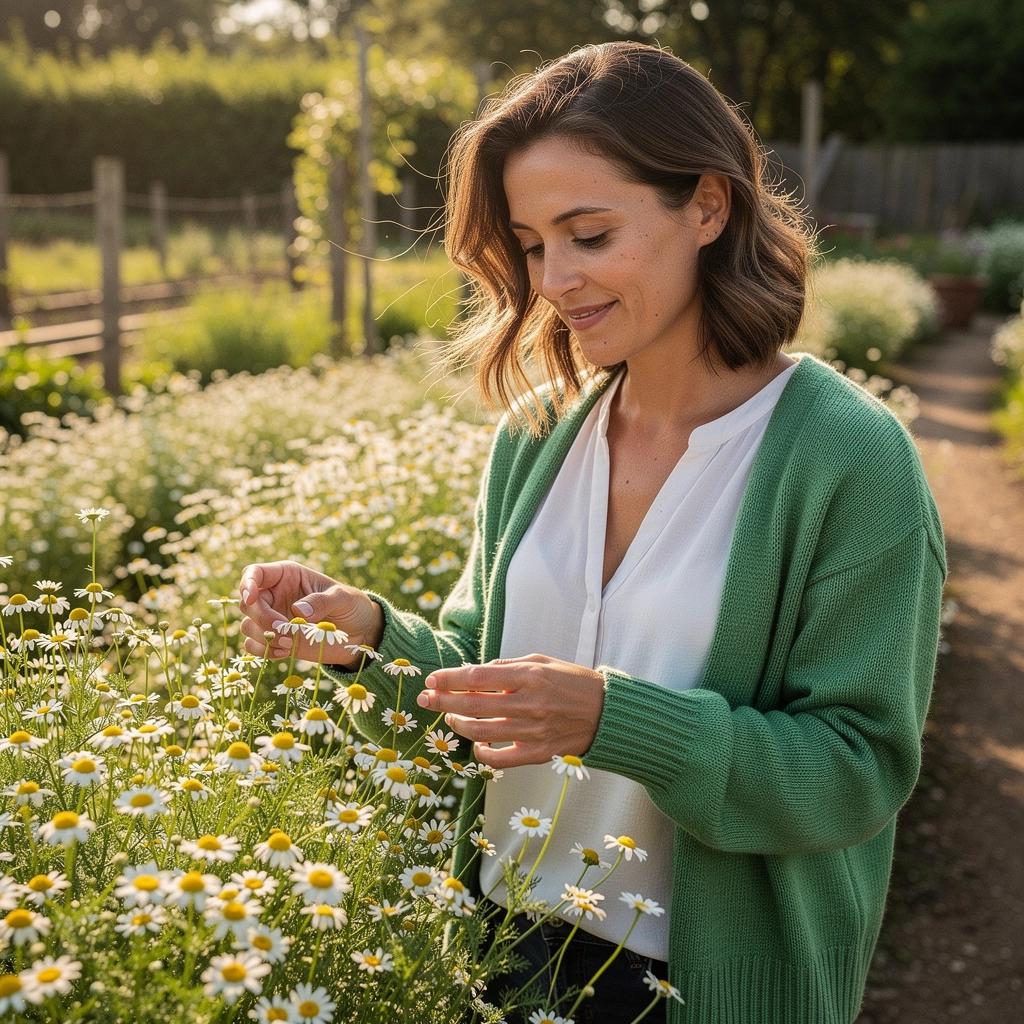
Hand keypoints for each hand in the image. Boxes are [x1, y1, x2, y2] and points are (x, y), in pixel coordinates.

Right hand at [237, 561, 383, 665]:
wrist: (360, 634)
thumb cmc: (353, 606)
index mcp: (287, 576)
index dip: (247, 584)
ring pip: (247, 626)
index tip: (251, 598)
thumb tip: (297, 611)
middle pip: (247, 603)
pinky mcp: (276, 640)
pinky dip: (264, 651)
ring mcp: (273, 618)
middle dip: (261, 617)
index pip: (254, 573)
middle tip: (284, 629)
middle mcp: (275, 595)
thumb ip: (322, 601)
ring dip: (264, 637)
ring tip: (290, 644)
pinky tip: (286, 653)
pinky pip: (254, 646)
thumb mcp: (343, 598)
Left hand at [415, 653, 604, 768]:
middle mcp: (529, 703)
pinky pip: (500, 757)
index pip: (478, 677)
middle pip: (473, 704)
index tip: (432, 679)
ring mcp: (533, 731)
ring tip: (449, 717)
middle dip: (443, 701)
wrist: (608, 713)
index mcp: (530, 676)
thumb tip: (476, 674)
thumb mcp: (543, 662)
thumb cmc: (574, 682)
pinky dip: (482, 752)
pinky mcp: (538, 753)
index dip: (450, 678)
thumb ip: (508, 667)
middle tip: (424, 699)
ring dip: (458, 724)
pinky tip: (476, 743)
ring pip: (481, 731)